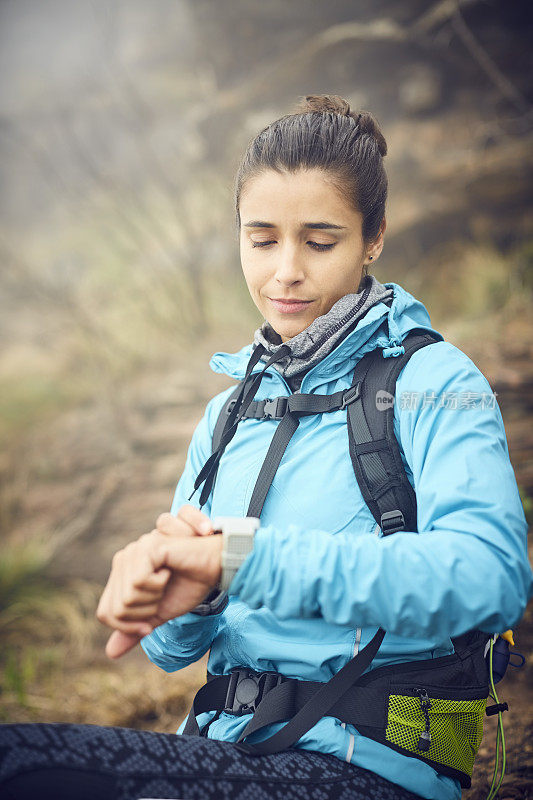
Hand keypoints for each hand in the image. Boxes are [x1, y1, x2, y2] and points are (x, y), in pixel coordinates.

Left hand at [96, 505, 221, 658]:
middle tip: (163, 594)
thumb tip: (110, 653)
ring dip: (152, 598)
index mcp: (121, 574)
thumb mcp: (158, 614)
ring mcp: (134, 551)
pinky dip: (157, 585)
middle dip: (144, 612)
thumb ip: (134, 629)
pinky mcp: (147, 548)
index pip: (106, 612)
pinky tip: (169, 571)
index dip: (128, 626)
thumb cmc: (188, 586)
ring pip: (126, 597)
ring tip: (167, 580)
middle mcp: (123, 559)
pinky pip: (138, 581)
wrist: (213, 568)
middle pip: (116, 609)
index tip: (151, 622)